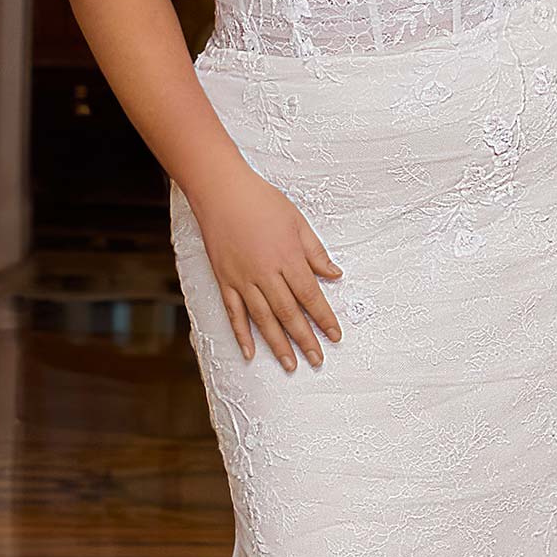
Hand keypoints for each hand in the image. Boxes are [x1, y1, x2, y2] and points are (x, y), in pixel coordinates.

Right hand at [189, 161, 342, 369]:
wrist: (222, 192)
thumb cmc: (261, 201)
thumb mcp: (297, 222)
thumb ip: (315, 252)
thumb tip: (335, 274)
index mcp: (288, 259)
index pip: (311, 296)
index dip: (324, 318)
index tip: (335, 335)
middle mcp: (266, 274)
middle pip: (289, 314)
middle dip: (305, 340)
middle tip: (317, 360)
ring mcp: (243, 280)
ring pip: (264, 320)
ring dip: (278, 345)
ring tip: (290, 365)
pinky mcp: (225, 280)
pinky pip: (234, 313)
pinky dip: (242, 334)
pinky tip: (250, 352)